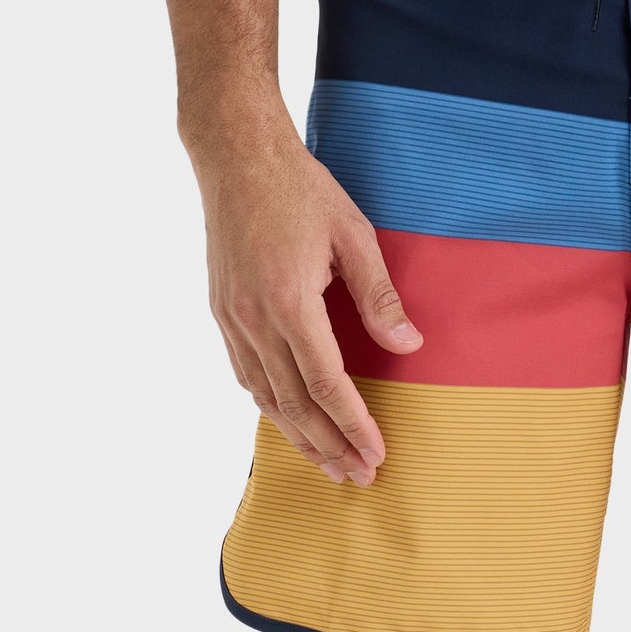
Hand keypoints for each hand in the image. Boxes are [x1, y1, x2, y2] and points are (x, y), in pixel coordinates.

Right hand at [193, 120, 420, 484]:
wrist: (235, 154)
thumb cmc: (299, 188)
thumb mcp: (354, 235)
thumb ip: (380, 298)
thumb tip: (409, 348)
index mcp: (289, 302)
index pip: (326, 384)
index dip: (353, 425)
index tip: (376, 454)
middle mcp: (254, 319)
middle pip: (295, 404)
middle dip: (329, 446)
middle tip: (359, 477)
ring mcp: (232, 318)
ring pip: (266, 397)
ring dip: (299, 437)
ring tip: (328, 466)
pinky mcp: (221, 312)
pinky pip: (246, 375)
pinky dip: (271, 407)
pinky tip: (290, 424)